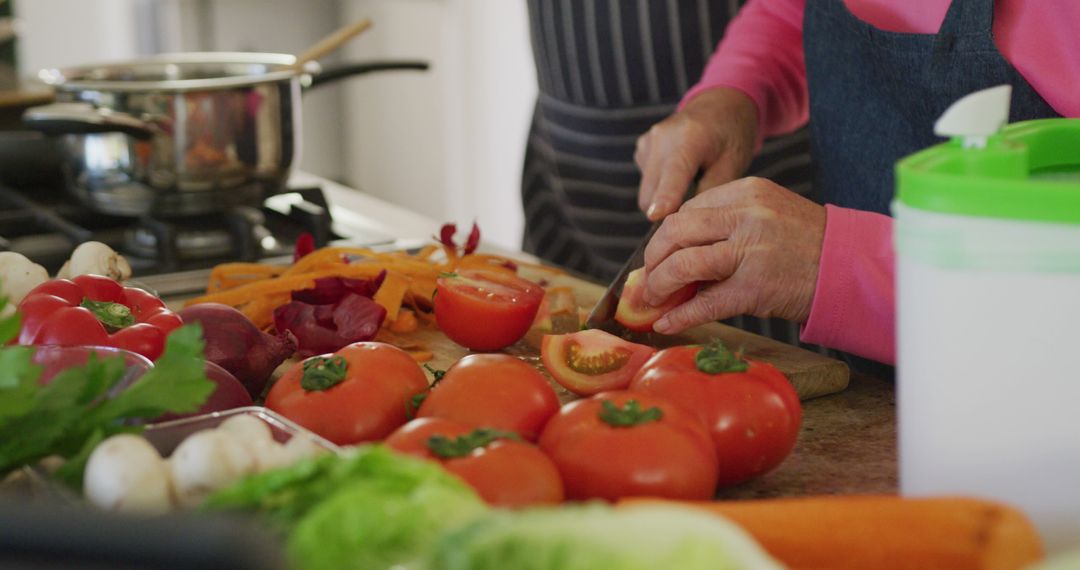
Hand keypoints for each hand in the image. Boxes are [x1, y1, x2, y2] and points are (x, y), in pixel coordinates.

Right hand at [635, 87, 757, 220]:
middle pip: (652, 193)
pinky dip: (662, 185)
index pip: (674, 173)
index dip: (665, 197)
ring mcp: (647, 142)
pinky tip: (682, 172)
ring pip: (647, 192)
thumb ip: (711, 192)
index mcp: (690, 138)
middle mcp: (661, 138)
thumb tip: (689, 221)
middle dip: (668, 209)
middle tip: (695, 210)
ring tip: (692, 182)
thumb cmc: (732, 136)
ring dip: (664, 197)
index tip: (656, 216)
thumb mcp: (733, 164)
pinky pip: (647, 182)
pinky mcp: (641, 147)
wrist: (719, 105)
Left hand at [641, 177, 825, 333]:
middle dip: (653, 258)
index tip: (658, 256)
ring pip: (684, 263)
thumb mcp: (767, 214)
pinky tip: (667, 323)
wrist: (850, 267)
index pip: (687, 210)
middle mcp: (746, 216)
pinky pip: (706, 302)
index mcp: (746, 192)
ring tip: (652, 301)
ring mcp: (751, 251)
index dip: (665, 237)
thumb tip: (675, 251)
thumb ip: (726, 223)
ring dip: (659, 286)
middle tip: (648, 279)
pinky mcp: (756, 287)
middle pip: (676, 231)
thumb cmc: (806, 245)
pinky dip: (680, 315)